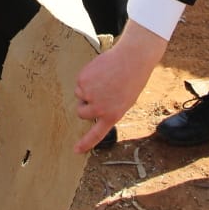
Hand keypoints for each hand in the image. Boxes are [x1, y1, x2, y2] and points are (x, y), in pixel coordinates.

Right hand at [73, 21, 168, 152]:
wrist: (132, 59)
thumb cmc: (132, 79)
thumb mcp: (125, 101)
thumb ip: (110, 109)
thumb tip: (93, 108)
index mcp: (112, 116)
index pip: (96, 134)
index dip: (85, 143)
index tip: (76, 150)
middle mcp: (98, 108)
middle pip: (81, 112)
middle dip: (85, 105)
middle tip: (98, 93)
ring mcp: (89, 94)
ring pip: (79, 95)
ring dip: (86, 89)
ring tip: (103, 79)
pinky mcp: (82, 80)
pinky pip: (79, 83)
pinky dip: (86, 78)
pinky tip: (99, 71)